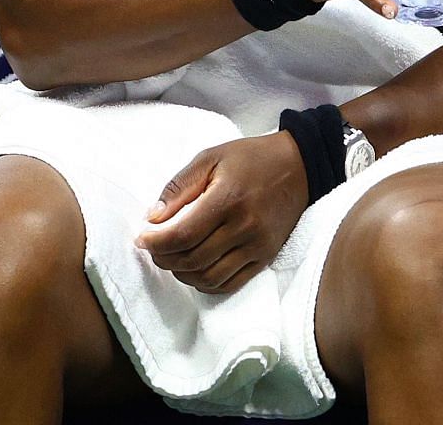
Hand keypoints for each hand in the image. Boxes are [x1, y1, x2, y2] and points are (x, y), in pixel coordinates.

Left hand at [134, 133, 309, 293]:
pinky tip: (196, 269)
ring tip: (173, 258)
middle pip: (192, 259)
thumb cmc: (251, 158)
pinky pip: (229, 284)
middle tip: (154, 248)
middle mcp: (244, 226)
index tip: (142, 238)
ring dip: (182, 273)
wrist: (300, 165)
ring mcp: (257, 245)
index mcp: (228, 198)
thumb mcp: (211, 158)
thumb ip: (179, 187)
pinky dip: (205, 283)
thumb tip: (152, 218)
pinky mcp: (265, 256)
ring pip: (208, 277)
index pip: (183, 234)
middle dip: (164, 258)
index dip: (156, 242)